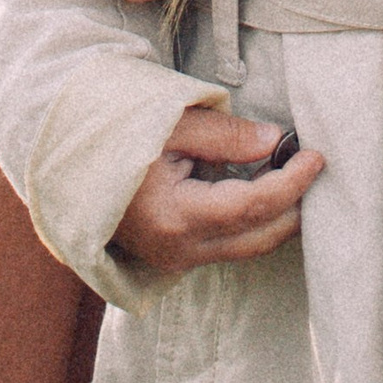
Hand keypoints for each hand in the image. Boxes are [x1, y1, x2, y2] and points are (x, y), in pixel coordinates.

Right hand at [113, 107, 323, 275]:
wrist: (65, 163)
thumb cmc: (114, 135)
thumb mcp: (171, 123)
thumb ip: (225, 136)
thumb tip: (273, 141)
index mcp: (176, 217)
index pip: (253, 206)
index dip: (292, 182)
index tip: (317, 156)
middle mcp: (179, 250)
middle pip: (258, 237)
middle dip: (294, 206)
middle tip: (315, 167)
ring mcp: (174, 259)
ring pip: (245, 245)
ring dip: (276, 214)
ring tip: (294, 173)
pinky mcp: (173, 255)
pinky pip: (226, 243)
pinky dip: (252, 219)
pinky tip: (261, 185)